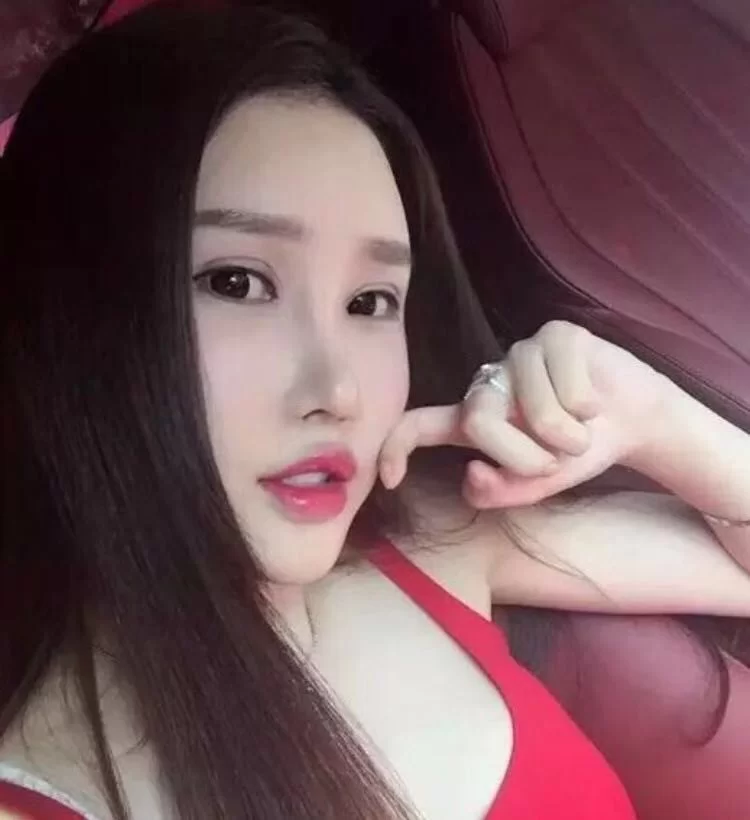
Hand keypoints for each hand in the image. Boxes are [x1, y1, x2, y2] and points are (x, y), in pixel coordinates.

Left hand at [379, 321, 674, 508]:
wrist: (634, 422)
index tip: (389, 479)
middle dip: (524, 456)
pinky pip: (567, 381)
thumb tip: (472, 475)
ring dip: (567, 434)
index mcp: (474, 419)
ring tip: (581, 426)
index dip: (397, 447)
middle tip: (558, 460)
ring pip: (531, 405)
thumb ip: (503, 489)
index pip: (419, 424)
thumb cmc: (578, 450)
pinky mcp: (555, 334)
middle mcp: (489, 382)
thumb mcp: (539, 482)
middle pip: (477, 421)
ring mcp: (519, 353)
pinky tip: (594, 400)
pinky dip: (588, 406)